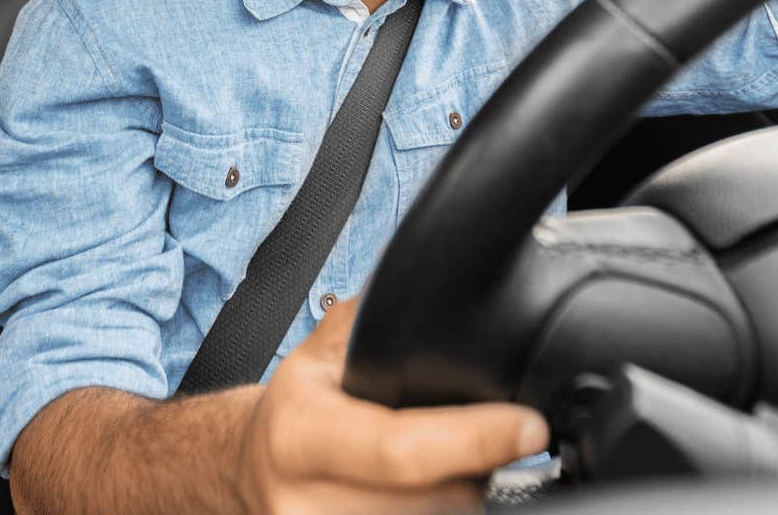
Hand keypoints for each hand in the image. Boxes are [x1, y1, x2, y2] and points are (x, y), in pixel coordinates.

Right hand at [237, 297, 548, 514]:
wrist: (247, 468)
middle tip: (483, 435)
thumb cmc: (300, 405)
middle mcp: (305, 502)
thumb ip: (381, 322)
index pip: (400, 448)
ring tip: (449, 464)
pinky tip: (434, 490)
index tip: (529, 428)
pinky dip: (444, 511)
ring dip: (463, 495)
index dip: (474, 440)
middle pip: (436, 500)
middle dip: (477, 467)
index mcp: (300, 435)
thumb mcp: (324, 351)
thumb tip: (451, 284)